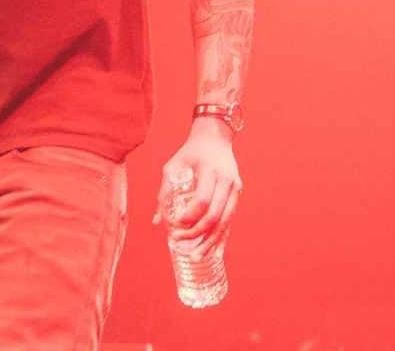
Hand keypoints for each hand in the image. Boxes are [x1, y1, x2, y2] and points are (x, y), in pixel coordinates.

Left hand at [152, 118, 240, 257]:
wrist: (214, 137)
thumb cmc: (190, 151)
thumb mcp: (173, 165)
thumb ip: (164, 191)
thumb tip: (157, 221)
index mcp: (210, 170)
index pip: (202, 201)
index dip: (189, 217)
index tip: (175, 225)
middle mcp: (226, 180)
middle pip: (214, 215)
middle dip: (197, 233)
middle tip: (180, 241)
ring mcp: (235, 188)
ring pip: (224, 222)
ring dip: (210, 241)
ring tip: (196, 256)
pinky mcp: (238, 194)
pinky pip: (230, 220)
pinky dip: (223, 238)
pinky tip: (217, 253)